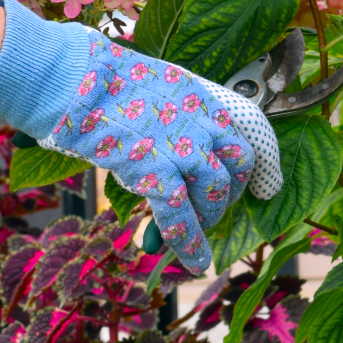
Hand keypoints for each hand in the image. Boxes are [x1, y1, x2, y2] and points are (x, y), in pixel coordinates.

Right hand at [0, 0, 280, 271]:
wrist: (75, 81)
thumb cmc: (99, 80)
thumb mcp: (151, 86)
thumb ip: (169, 112)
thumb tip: (164, 137)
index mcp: (201, 99)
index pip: (246, 136)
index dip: (260, 168)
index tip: (267, 186)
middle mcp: (201, 124)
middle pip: (235, 168)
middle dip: (228, 193)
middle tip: (213, 207)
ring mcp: (182, 150)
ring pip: (212, 196)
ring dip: (206, 218)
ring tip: (195, 232)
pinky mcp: (157, 175)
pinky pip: (182, 218)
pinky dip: (189, 244)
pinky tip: (195, 262)